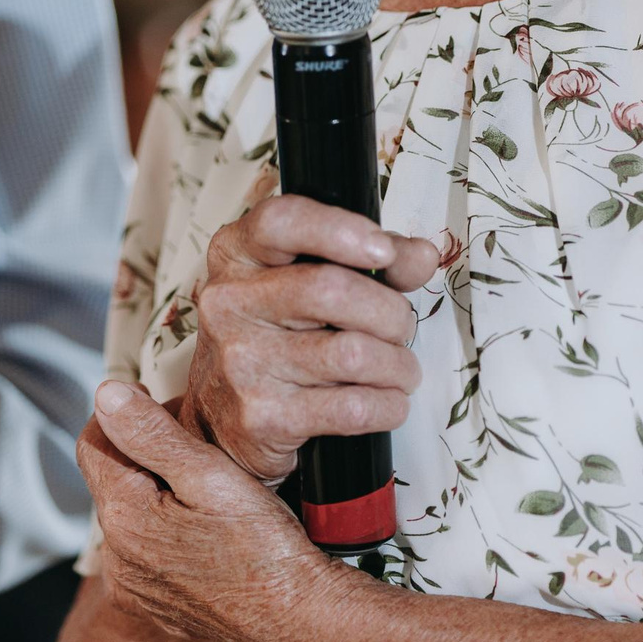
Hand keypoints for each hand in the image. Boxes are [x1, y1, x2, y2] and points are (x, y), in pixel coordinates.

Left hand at [79, 379, 359, 641]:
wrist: (299, 616)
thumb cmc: (265, 549)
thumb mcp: (211, 476)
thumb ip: (153, 434)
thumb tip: (107, 396)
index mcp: (124, 518)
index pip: (93, 443)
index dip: (128, 415)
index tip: (166, 410)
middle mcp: (117, 558)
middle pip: (111, 479)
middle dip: (146, 455)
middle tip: (200, 451)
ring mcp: (133, 586)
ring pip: (129, 514)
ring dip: (155, 494)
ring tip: (207, 493)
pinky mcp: (152, 605)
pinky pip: (143, 551)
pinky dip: (165, 532)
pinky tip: (205, 530)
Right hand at [184, 194, 437, 480]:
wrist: (222, 419)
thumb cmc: (275, 337)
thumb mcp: (307, 280)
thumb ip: (368, 260)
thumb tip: (420, 256)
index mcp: (236, 255)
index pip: (279, 222)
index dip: (338, 230)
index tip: (383, 251)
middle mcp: (229, 303)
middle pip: (331, 290)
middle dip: (389, 312)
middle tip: (400, 327)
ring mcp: (241, 362)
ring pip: (352, 353)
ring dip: (397, 364)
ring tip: (400, 369)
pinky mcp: (263, 417)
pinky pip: (352, 408)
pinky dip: (388, 405)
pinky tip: (387, 402)